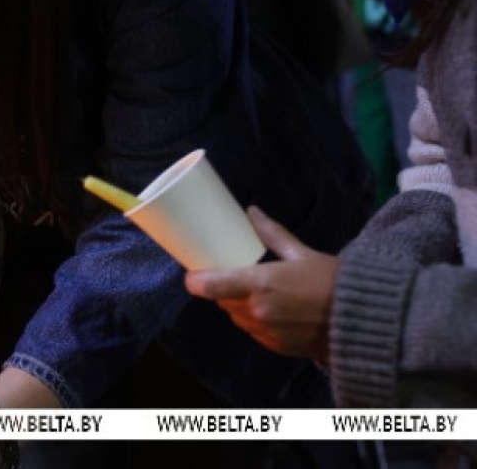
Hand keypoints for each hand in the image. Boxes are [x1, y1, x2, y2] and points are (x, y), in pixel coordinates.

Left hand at [185, 206, 337, 361]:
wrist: (365, 320)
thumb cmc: (334, 281)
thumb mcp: (301, 253)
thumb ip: (272, 234)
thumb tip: (251, 211)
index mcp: (259, 284)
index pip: (208, 286)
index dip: (196, 280)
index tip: (194, 273)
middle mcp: (257, 311)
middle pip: (221, 301)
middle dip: (222, 289)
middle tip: (230, 276)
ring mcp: (266, 332)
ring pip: (236, 318)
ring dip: (238, 306)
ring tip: (253, 294)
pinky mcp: (277, 347)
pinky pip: (254, 333)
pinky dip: (255, 322)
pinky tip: (271, 312)